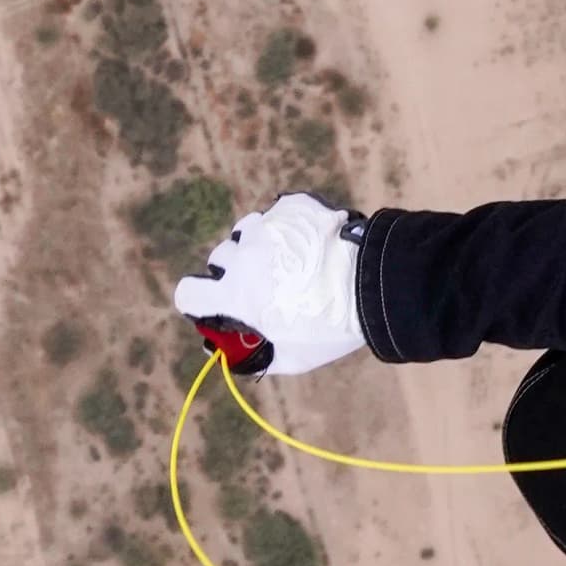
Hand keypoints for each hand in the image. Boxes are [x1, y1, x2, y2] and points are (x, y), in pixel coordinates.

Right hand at [174, 192, 367, 376]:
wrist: (377, 284)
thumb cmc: (335, 326)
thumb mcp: (295, 357)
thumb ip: (259, 358)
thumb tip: (234, 356)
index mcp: (237, 293)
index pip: (188, 292)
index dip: (197, 299)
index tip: (213, 302)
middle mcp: (244, 256)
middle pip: (219, 258)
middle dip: (234, 271)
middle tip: (264, 284)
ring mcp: (267, 227)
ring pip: (246, 232)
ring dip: (258, 245)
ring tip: (289, 261)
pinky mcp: (292, 207)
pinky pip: (278, 214)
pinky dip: (288, 226)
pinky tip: (309, 241)